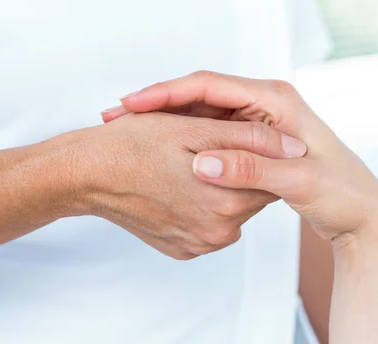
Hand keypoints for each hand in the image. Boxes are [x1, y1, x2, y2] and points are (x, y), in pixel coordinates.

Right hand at [64, 111, 305, 259]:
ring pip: (231, 206)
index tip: (235, 132)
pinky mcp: (185, 248)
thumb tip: (293, 147)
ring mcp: (201, 244)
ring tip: (187, 162)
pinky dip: (203, 202)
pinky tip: (179, 184)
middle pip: (251, 191)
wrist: (85, 175)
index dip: (255, 145)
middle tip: (203, 143)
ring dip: (220, 182)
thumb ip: (249, 140)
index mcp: (227, 201)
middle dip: (237, 163)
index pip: (269, 171)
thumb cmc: (133, 145)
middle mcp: (219, 232)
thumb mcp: (193, 129)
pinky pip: (210, 222)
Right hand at [103, 71, 377, 242]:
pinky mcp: (250, 158)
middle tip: (120, 115)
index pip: (207, 86)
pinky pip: (210, 152)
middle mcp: (264, 112)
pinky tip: (163, 162)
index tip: (131, 103)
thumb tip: (206, 165)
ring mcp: (254, 135)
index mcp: (275, 101)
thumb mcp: (299, 181)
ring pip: (202, 129)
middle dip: (160, 111)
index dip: (166, 94)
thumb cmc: (343, 190)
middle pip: (200, 104)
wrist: (363, 214)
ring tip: (134, 131)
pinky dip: (186, 156)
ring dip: (168, 133)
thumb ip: (251, 169)